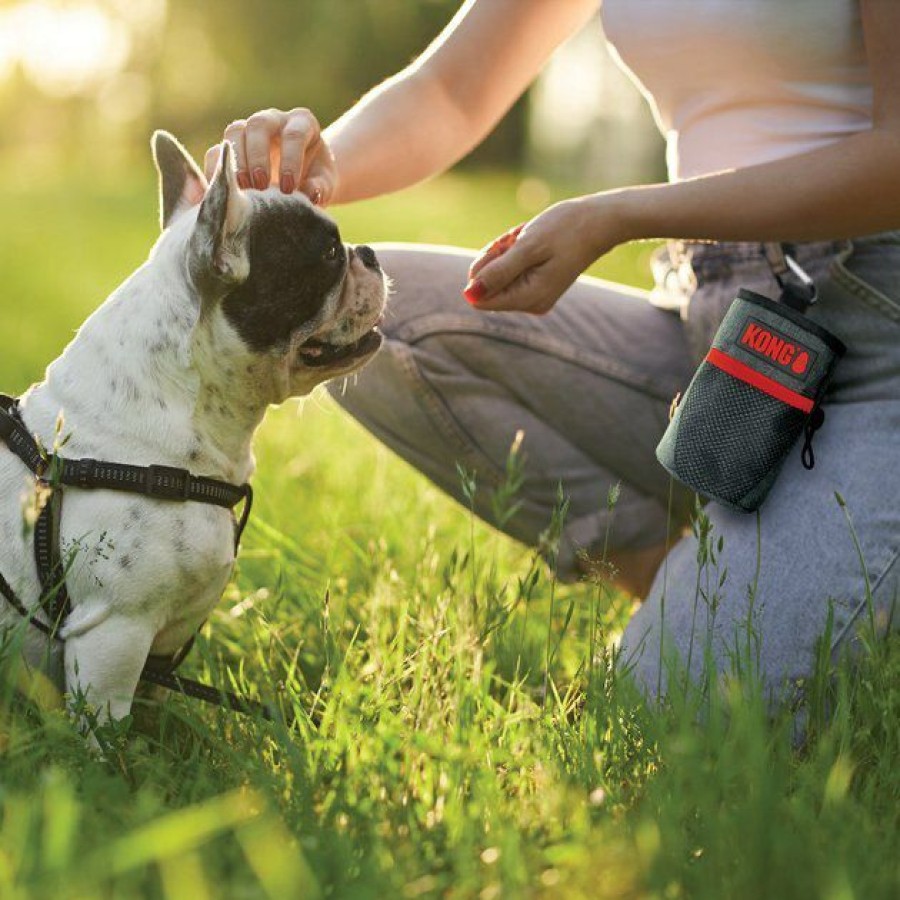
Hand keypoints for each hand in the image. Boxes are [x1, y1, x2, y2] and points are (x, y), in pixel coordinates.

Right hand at [204, 107, 337, 205]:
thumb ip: (320, 187)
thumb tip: (310, 194)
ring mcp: (249, 130)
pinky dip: (217, 171)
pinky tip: (223, 192)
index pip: (294, 134)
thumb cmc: (315, 180)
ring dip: (236, 162)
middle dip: (258, 156)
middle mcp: (273, 120)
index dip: (290, 160)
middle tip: (261, 186)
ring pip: (234, 132)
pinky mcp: (231, 147)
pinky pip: (217, 152)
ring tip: (242, 189)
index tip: (289, 188)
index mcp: (302, 123)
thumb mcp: (324, 184)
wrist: (302, 182)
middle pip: (259, 125)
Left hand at [463, 195, 623, 313]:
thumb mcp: (526, 247)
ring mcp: (535, 296)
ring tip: (529, 237)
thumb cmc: (565, 229)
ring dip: (506, 250)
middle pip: (489, 285)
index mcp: (528, 298)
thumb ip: (497, 272)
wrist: (599, 221)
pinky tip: (531, 239)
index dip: (483, 269)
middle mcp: (531, 304)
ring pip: (499, 274)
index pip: (480, 297)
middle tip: (520, 239)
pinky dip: (515, 251)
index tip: (506, 248)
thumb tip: (469, 294)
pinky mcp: (538, 285)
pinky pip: (512, 269)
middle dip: (497, 257)